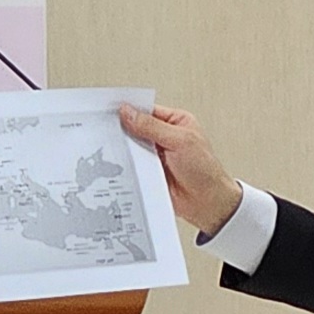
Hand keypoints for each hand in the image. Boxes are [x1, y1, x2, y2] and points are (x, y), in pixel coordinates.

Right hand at [120, 103, 243, 237]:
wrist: (207, 203)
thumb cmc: (205, 170)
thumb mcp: (180, 140)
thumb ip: (152, 126)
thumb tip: (129, 112)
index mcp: (175, 122)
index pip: (147, 110)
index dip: (130, 109)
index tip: (111, 109)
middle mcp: (164, 137)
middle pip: (136, 129)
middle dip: (123, 130)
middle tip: (105, 129)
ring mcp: (155, 155)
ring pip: (132, 148)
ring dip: (124, 150)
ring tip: (110, 147)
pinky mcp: (149, 172)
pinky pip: (133, 165)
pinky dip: (126, 166)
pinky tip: (117, 165)